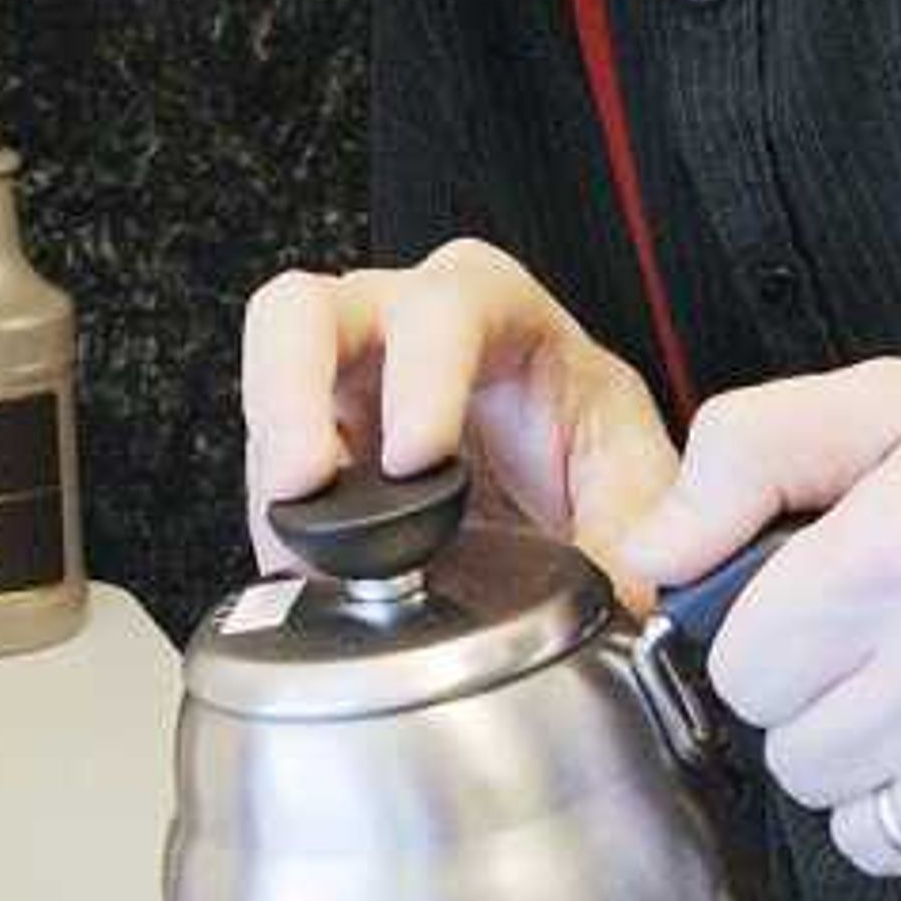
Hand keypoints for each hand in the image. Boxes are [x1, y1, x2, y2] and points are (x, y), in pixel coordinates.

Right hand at [238, 239, 681, 585]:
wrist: (548, 494)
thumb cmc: (581, 449)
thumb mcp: (632, 484)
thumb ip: (637, 532)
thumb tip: (633, 592)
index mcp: (492, 308)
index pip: (444, 308)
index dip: (423, 377)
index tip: (420, 459)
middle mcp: (396, 323)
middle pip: (305, 310)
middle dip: (294, 393)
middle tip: (307, 481)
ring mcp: (336, 378)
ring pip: (263, 384)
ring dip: (273, 465)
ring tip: (296, 545)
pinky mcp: (303, 444)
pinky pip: (264, 469)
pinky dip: (277, 526)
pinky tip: (310, 576)